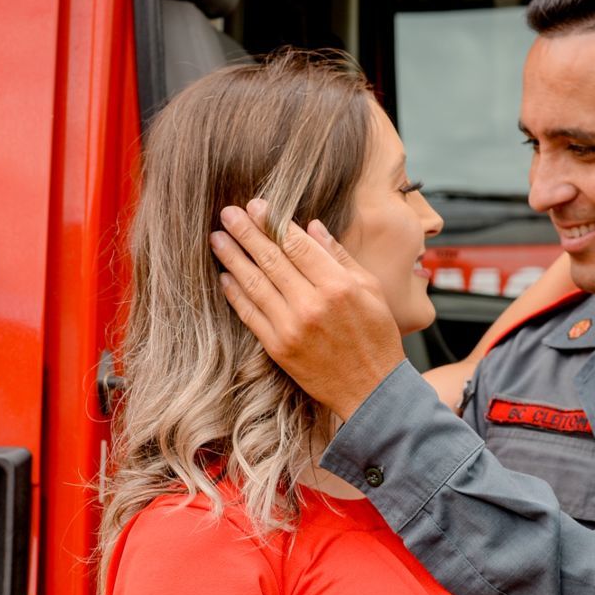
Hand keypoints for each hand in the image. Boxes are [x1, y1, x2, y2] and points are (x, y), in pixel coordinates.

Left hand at [209, 200, 405, 418]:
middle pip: (271, 259)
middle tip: (227, 213)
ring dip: (233, 259)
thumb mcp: (371, 289)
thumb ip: (339, 256)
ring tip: (217, 238)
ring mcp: (291, 327)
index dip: (273, 222)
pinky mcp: (278, 348)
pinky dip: (235, 294)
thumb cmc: (377, 337)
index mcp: (337, 285)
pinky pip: (250, 315)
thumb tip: (312, 227)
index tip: (256, 206)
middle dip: (246, 233)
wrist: (372, 389)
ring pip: (255, 284)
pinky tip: (224, 277)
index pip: (297, 244)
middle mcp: (311, 304)